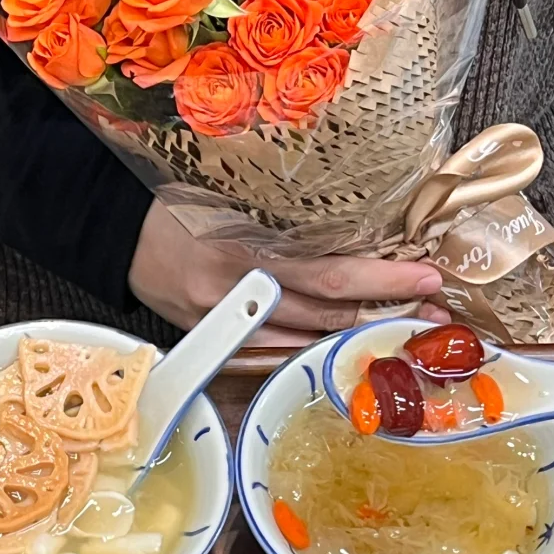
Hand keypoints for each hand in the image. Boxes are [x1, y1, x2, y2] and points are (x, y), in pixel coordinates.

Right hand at [128, 199, 449, 345]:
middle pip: (327, 316)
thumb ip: (286, 217)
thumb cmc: (177, 203)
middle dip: (386, 316)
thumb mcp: (231, 196)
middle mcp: (238, 298)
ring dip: (357, 339)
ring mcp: (225, 328)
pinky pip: (272, 357)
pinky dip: (310, 353)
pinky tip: (343, 349)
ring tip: (404, 332)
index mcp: (246, 252)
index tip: (428, 277)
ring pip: (304, 343)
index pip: (330, 276)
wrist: (116, 235)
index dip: (383, 282)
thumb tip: (356, 223)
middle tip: (437, 315)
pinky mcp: (214, 343)